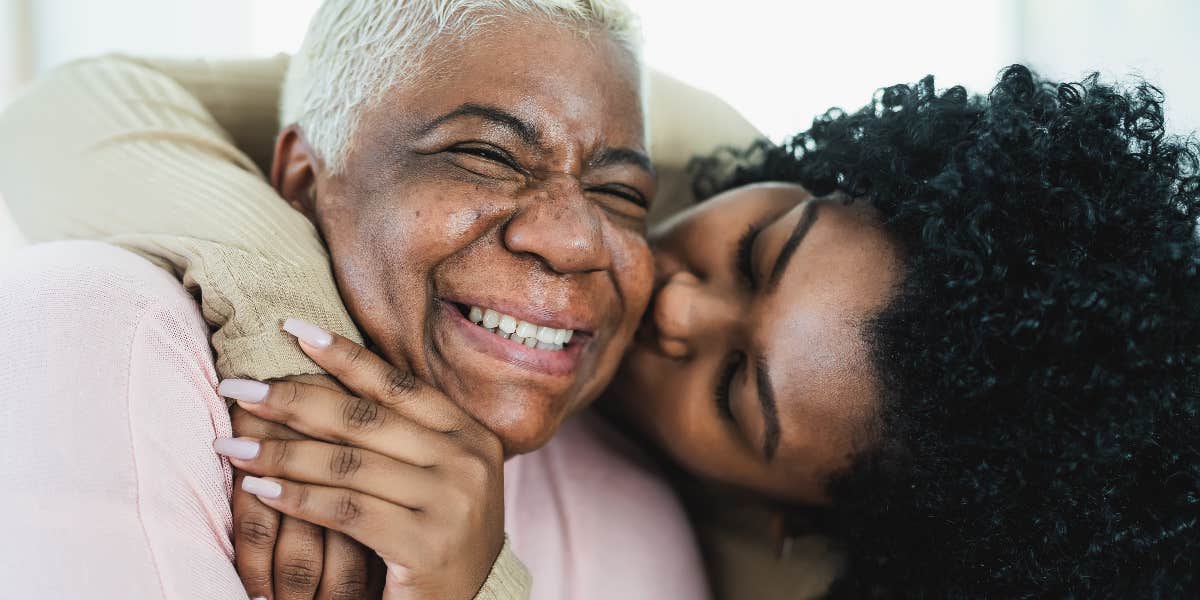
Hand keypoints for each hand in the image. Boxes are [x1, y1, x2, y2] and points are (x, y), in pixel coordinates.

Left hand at [215, 319, 505, 599]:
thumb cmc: (434, 538)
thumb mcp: (433, 477)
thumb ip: (400, 435)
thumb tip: (325, 375)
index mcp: (472, 436)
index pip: (399, 385)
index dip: (344, 356)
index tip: (292, 329)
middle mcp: (469, 462)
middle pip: (365, 419)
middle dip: (293, 399)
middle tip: (239, 387)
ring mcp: (452, 503)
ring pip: (348, 464)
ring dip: (280, 452)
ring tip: (231, 444)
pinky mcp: (426, 546)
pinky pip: (345, 511)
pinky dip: (296, 497)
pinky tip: (258, 488)